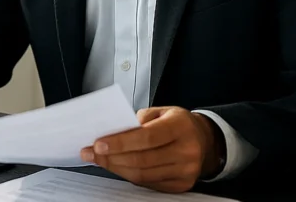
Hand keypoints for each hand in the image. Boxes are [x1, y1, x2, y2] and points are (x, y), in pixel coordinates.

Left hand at [80, 107, 223, 192]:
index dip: (120, 142)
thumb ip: (139, 119)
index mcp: (180, 127)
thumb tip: (113, 132)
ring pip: (142, 175)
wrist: (205, 141)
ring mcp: (185, 171)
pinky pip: (148, 183)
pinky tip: (117, 166)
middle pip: (142, 160)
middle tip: (91, 153)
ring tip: (99, 159)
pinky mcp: (181, 185)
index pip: (147, 137)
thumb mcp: (162, 111)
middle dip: (111, 157)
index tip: (98, 143)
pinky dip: (128, 175)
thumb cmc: (178, 124)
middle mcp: (186, 151)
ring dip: (116, 168)